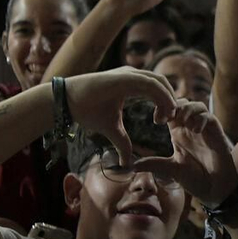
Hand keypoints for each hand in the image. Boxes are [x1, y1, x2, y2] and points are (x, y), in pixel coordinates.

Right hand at [63, 66, 177, 166]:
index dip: (166, 103)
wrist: (67, 103)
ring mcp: (128, 74)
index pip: (157, 89)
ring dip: (168, 99)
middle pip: (162, 84)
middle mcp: (132, 76)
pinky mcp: (123, 77)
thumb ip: (123, 144)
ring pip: (159, 82)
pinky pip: (149, 83)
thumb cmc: (87, 111)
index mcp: (131, 84)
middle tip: (170, 120)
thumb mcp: (112, 130)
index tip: (165, 121)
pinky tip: (161, 112)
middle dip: (170, 101)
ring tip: (167, 118)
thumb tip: (127, 164)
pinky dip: (160, 96)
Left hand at [133, 101, 237, 203]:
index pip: (170, 111)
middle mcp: (191, 128)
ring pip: (197, 106)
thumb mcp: (171, 170)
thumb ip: (154, 164)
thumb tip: (132, 166)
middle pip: (183, 103)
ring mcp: (204, 129)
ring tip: (181, 120)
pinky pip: (209, 117)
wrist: (214, 189)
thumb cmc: (195, 179)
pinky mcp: (216, 133)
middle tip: (167, 117)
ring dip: (188, 109)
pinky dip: (201, 119)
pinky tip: (195, 130)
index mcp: (178, 133)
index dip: (162, 109)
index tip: (157, 121)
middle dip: (174, 106)